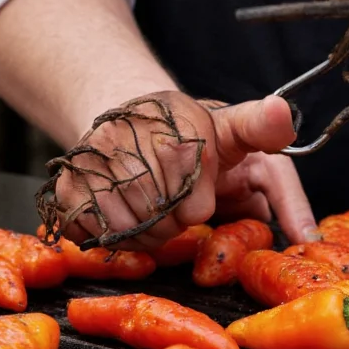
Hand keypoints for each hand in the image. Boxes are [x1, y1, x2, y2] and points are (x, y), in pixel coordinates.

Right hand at [48, 91, 316, 249]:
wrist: (128, 121)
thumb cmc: (188, 133)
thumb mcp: (231, 127)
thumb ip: (264, 128)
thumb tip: (283, 114)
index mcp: (171, 126)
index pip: (193, 204)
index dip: (197, 208)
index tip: (196, 194)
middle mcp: (123, 138)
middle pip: (159, 220)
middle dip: (171, 224)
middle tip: (171, 207)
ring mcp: (89, 161)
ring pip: (125, 231)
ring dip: (142, 234)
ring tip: (149, 211)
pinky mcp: (65, 184)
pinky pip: (90, 231)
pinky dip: (108, 234)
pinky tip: (120, 214)